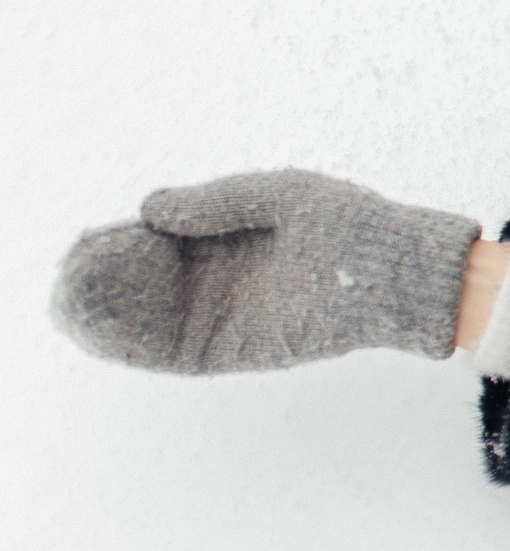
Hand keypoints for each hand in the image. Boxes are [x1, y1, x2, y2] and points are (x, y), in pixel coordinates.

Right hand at [53, 169, 482, 373]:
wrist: (397, 272)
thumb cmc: (351, 224)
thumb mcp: (279, 195)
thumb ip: (216, 202)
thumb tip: (147, 210)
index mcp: (228, 236)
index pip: (156, 241)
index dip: (119, 242)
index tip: (89, 239)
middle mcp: (219, 280)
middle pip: (141, 283)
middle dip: (101, 278)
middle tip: (72, 271)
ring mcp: (223, 316)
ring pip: (145, 322)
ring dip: (103, 315)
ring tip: (72, 300)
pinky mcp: (232, 351)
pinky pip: (170, 355)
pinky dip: (131, 346)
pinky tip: (99, 330)